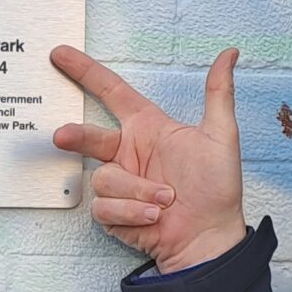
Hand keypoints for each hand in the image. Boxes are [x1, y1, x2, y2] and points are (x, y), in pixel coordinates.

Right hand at [51, 47, 245, 272]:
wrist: (209, 238)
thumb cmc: (217, 188)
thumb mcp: (220, 135)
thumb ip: (219, 92)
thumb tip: (230, 53)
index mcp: (148, 129)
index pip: (111, 92)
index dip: (85, 72)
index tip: (61, 55)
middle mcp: (129, 153)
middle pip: (89, 136)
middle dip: (76, 136)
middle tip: (62, 136)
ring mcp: (120, 183)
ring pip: (103, 178)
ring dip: (135, 191)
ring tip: (165, 200)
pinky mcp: (113, 212)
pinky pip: (104, 206)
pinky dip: (131, 212)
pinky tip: (153, 216)